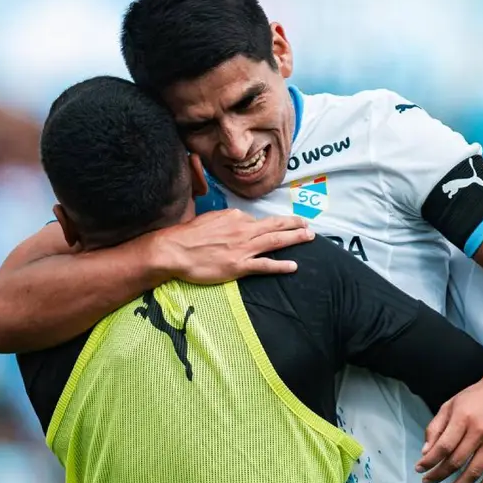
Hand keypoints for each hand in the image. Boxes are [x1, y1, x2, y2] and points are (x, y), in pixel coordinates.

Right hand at [154, 209, 313, 283]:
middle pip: (274, 225)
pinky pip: (265, 265)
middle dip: (294, 224)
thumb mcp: (209, 218)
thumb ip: (225, 220)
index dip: (267, 225)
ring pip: (275, 241)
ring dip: (294, 239)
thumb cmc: (187, 235)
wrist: (174, 250)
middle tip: (308, 225)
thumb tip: (234, 221)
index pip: (256, 220)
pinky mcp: (239, 266)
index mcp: (235, 216)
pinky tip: (293, 266)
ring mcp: (243, 248)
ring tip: (309, 237)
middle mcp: (243, 230)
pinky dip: (281, 265)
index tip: (278, 226)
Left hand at [415, 371, 482, 482]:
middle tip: (427, 481)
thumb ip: (436, 427)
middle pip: (456, 461)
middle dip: (438, 475)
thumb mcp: (451, 404)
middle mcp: (480, 431)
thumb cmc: (476, 395)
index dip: (429, 461)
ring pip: (474, 471)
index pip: (443, 446)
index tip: (419, 469)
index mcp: (463, 418)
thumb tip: (425, 451)